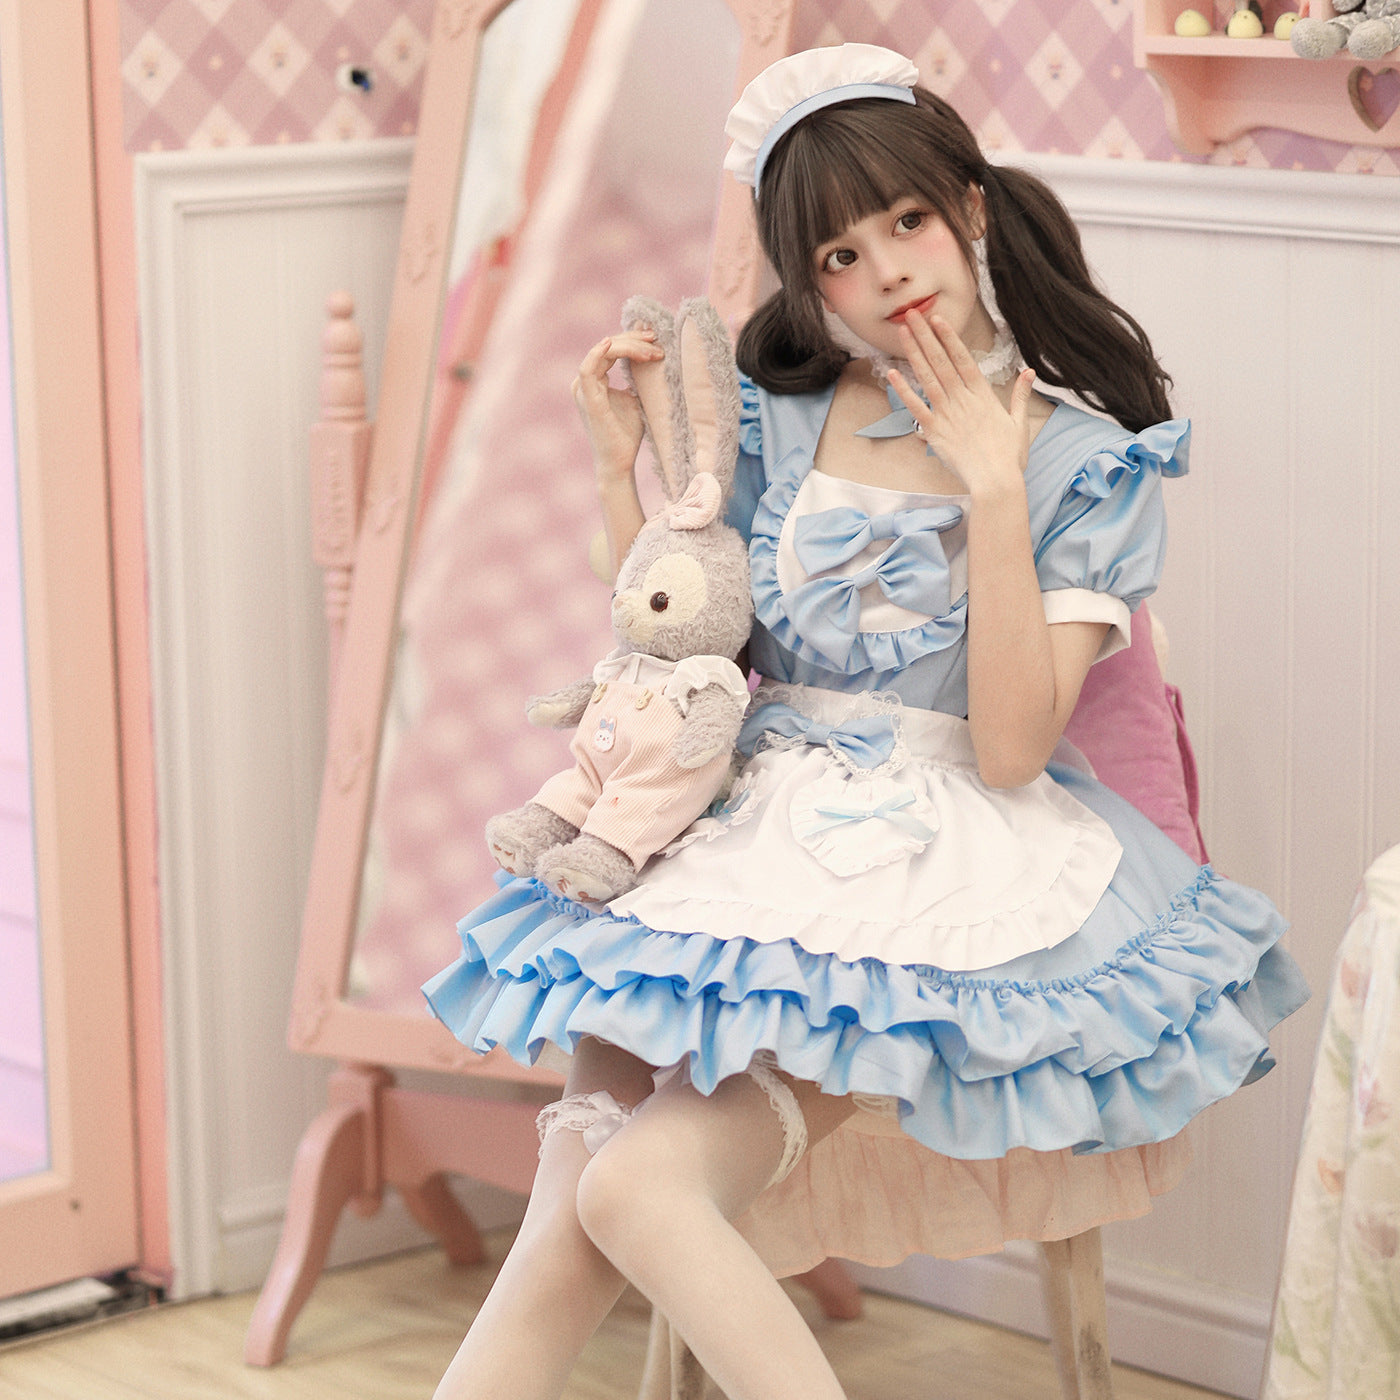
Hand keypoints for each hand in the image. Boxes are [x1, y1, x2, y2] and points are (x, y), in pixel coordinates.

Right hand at [571, 330, 662, 486]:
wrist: (620, 462)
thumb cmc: (627, 434)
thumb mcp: (635, 399)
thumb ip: (636, 379)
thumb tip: (649, 359)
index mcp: (595, 380)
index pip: (611, 349)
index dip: (633, 341)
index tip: (655, 341)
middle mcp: (585, 382)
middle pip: (607, 347)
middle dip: (633, 340)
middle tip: (656, 340)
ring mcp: (584, 390)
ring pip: (602, 353)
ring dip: (628, 347)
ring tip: (651, 351)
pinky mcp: (588, 400)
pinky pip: (588, 370)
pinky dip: (597, 353)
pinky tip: (610, 343)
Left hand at [888, 312, 1035, 498]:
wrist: (996, 481)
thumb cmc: (1009, 456)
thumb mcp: (1019, 422)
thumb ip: (1020, 395)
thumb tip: (1029, 373)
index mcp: (984, 396)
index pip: (963, 359)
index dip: (949, 337)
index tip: (938, 319)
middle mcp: (964, 400)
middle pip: (942, 362)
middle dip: (926, 336)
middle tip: (912, 314)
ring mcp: (948, 415)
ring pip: (928, 378)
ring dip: (914, 353)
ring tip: (902, 332)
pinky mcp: (935, 433)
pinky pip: (916, 408)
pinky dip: (904, 390)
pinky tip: (893, 373)